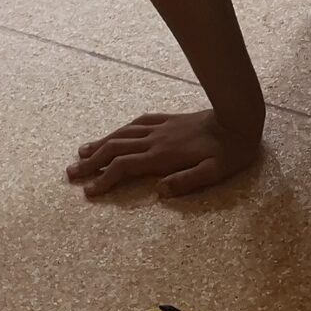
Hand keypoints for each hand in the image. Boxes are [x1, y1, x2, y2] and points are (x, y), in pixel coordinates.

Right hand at [68, 108, 261, 198]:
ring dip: (100, 143)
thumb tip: (160, 192)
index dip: (104, 179)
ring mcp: (161, 128)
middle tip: (70, 173)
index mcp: (163, 156)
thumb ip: (188, 181)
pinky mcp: (169, 120)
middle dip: (91, 162)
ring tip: (80, 152)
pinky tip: (115, 133)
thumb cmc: (232, 151)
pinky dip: (121, 129)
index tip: (88, 191)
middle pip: (114, 150)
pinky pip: (138, 122)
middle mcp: (156, 140)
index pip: (124, 168)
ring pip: (122, 135)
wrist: (240, 118)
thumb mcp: (215, 172)